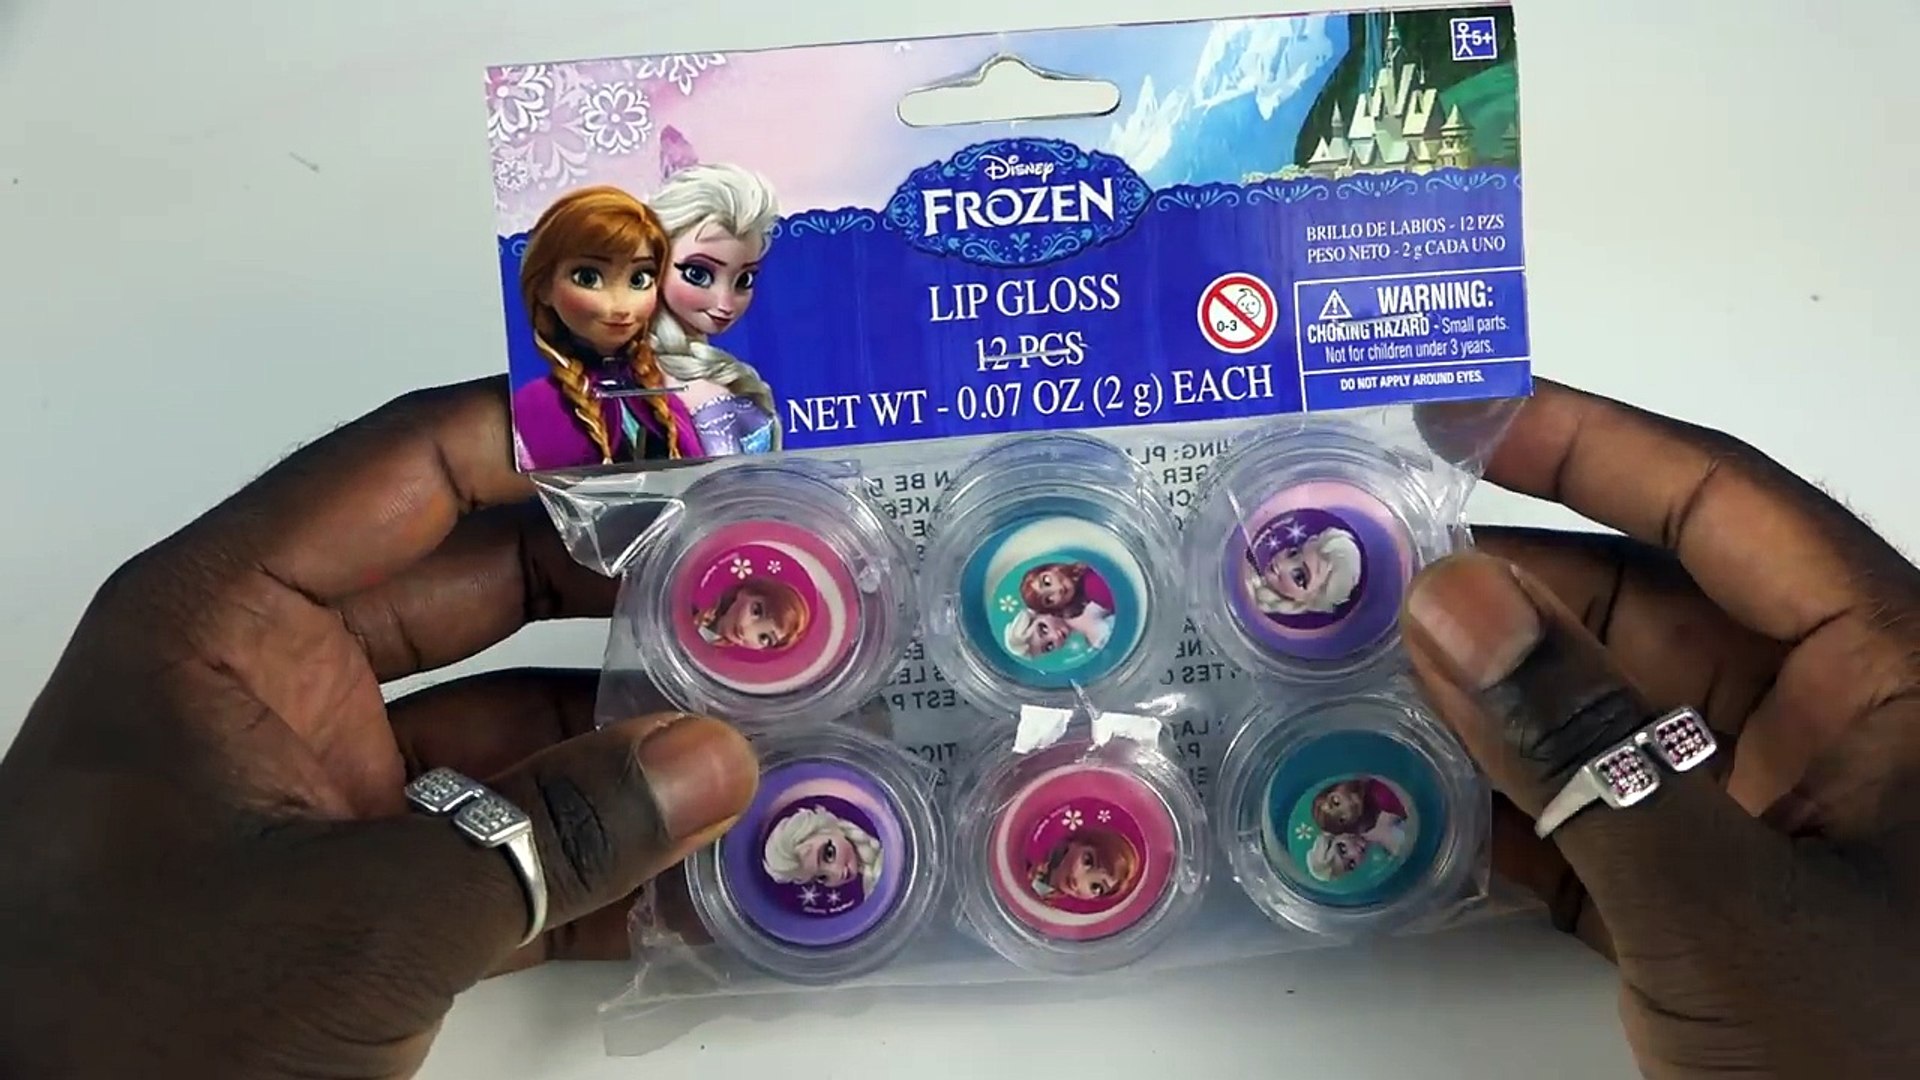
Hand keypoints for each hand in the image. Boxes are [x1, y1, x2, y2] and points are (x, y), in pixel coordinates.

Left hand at [0, 379, 758, 1078]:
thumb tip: (709, 764)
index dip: (548, 437)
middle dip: (619, 587)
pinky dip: (591, 848)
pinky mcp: (357, 882)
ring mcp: (320, 784)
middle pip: (481, 582)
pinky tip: (685, 860)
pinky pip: (501, 831)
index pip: (409, 470)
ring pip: (506, 714)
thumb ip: (549, 838)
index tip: (679, 433)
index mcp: (221, 625)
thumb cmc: (113, 1036)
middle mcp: (274, 682)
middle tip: (747, 578)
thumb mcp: (350, 921)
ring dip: (624, 732)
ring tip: (747, 720)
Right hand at [1402, 379, 1919, 1075]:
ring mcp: (1763, 817)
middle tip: (1364, 565)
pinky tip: (1406, 791)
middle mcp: (1829, 729)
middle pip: (1644, 605)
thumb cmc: (1883, 1066)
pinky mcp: (1705, 901)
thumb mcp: (1731, 899)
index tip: (1459, 413)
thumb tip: (1453, 600)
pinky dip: (1498, 806)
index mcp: (1893, 679)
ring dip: (1484, 699)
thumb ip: (1584, 746)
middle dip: (1506, 585)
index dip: (1594, 442)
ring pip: (1603, 714)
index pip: (1729, 508)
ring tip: (1356, 666)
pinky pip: (1586, 814)